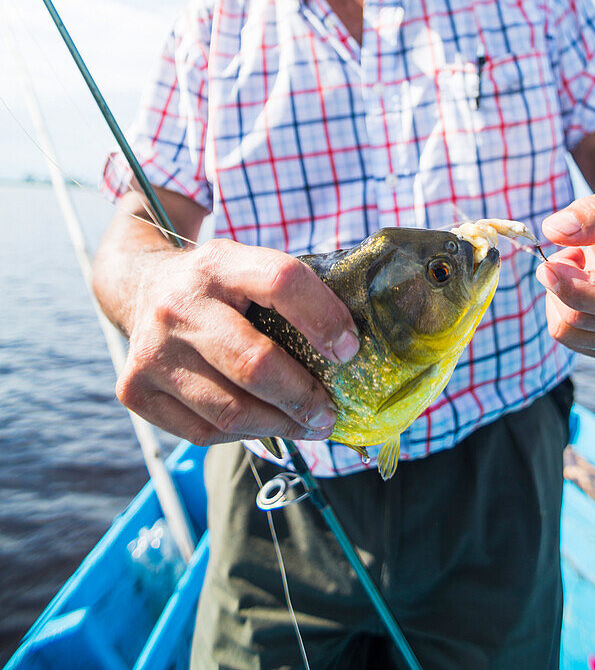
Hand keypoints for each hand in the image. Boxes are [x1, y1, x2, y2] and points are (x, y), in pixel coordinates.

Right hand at [115, 239, 359, 444]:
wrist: (139, 288)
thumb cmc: (217, 286)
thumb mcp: (248, 266)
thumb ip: (293, 294)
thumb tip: (355, 347)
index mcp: (219, 262)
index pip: (281, 281)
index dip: (323, 318)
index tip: (349, 350)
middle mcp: (179, 305)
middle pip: (255, 362)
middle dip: (304, 396)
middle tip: (330, 411)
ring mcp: (151, 351)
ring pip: (230, 410)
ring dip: (280, 426)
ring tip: (308, 426)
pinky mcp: (134, 391)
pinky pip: (202, 432)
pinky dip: (241, 435)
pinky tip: (261, 424)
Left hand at [536, 184, 594, 365]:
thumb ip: (592, 211)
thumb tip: (555, 231)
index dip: (581, 290)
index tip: (546, 268)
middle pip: (587, 319)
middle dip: (560, 282)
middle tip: (569, 253)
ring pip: (571, 332)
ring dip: (558, 295)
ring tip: (580, 269)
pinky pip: (569, 340)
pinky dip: (561, 310)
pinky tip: (582, 290)